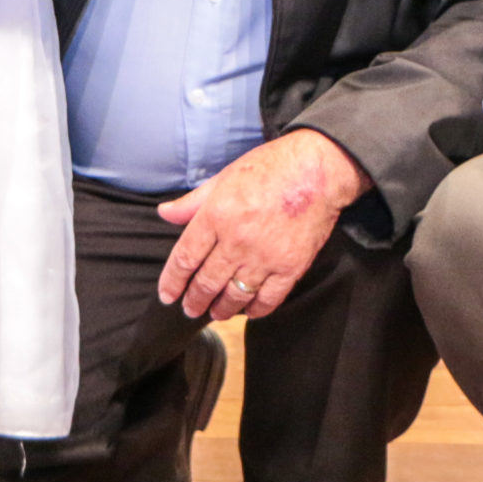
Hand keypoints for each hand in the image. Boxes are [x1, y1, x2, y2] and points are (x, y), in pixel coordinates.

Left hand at [156, 130, 368, 320]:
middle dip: (194, 301)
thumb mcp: (224, 177)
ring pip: (234, 296)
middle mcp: (237, 241)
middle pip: (207, 282)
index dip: (172, 281)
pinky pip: (267, 299)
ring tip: (215, 313)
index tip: (167, 295)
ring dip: (221, 309)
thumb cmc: (270, 167)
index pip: (185, 258)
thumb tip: (164, 213)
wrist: (318, 170)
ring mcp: (265, 257)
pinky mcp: (290, 267)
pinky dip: (255, 310)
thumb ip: (192, 202)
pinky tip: (248, 310)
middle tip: (189, 309)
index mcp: (216, 215)